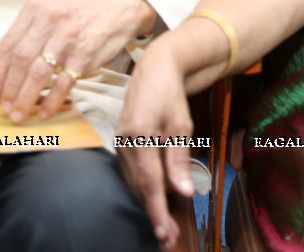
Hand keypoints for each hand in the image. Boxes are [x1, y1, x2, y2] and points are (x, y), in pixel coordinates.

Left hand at [0, 0, 156, 121]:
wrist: (121, 9)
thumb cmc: (80, 15)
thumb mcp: (48, 19)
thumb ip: (20, 41)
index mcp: (36, 9)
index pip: (8, 44)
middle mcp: (50, 20)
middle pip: (21, 60)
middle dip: (10, 89)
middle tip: (4, 108)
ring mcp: (68, 37)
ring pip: (39, 73)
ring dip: (26, 97)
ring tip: (19, 114)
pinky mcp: (85, 53)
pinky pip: (64, 82)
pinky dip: (52, 100)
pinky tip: (45, 111)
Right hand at [116, 40, 194, 250]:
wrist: (154, 70)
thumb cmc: (171, 95)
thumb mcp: (182, 125)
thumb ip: (179, 160)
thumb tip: (183, 192)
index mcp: (140, 136)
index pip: (150, 182)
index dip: (157, 209)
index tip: (164, 232)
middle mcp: (124, 142)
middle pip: (139, 187)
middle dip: (154, 213)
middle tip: (169, 238)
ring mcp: (120, 143)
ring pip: (133, 182)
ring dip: (148, 204)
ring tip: (165, 226)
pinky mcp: (121, 143)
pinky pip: (131, 173)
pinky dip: (143, 189)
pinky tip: (155, 200)